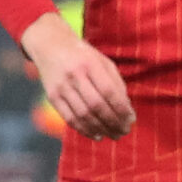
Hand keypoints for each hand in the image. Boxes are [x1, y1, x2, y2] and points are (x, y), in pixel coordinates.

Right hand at [22, 12, 134, 140]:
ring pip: (83, 114)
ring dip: (101, 129)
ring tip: (113, 135)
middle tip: (124, 131)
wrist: (50, 46)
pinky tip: (96, 135)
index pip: (109, 91)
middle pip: (96, 105)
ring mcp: (61, 87)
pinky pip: (69, 118)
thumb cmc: (83, 56)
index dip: (121, 109)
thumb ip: (115, 83)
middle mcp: (75, 75)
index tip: (131, 120)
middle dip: (113, 122)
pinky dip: (84, 130)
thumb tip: (126, 110)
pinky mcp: (52, 96)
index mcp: (90, 64)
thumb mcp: (103, 62)